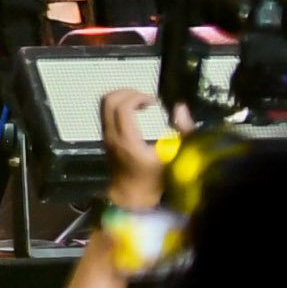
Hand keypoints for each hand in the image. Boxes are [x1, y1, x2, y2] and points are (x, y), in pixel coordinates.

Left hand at [96, 85, 173, 208]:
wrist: (132, 195)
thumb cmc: (156, 178)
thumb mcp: (176, 157)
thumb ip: (183, 132)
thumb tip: (180, 107)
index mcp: (127, 140)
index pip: (122, 107)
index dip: (137, 97)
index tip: (154, 102)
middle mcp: (111, 135)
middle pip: (108, 100)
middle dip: (128, 92)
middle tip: (146, 99)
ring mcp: (105, 136)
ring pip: (104, 105)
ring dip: (122, 97)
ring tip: (141, 103)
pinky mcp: (104, 137)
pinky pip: (105, 113)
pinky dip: (118, 106)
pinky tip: (135, 112)